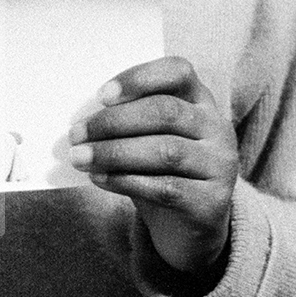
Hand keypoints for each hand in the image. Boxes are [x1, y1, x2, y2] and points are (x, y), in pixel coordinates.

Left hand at [69, 56, 236, 284]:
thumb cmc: (157, 170)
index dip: (139, 79)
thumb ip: (126, 121)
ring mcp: (219, 165)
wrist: (187, 225)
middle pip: (166, 112)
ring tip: (80, 158)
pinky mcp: (212, 201)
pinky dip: (126, 181)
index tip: (102, 96)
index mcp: (199, 100)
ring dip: (114, 153)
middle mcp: (217, 128)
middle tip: (76, 134)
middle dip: (114, 122)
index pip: (179, 72)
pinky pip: (166, 187)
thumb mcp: (147, 137)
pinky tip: (99, 178)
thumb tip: (82, 120)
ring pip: (166, 152)